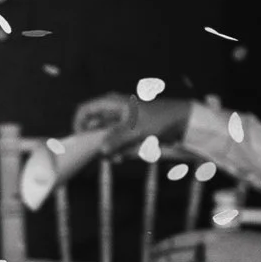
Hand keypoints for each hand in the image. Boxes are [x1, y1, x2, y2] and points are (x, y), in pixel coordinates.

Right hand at [73, 91, 188, 153]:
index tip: (80, 142)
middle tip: (103, 156)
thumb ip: (117, 139)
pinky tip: (125, 156)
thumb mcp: (137, 129)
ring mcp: (120, 120)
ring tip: (118, 158)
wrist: (182, 120)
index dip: (78, 125)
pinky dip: (118, 149)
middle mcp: (112, 110)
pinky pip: (116, 141)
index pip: (83, 111)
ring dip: (109, 148)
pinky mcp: (128, 130)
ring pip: (104, 136)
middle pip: (93, 126)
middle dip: (96, 142)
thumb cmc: (160, 118)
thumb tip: (101, 150)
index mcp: (111, 103)